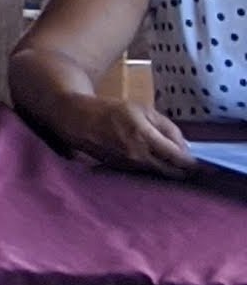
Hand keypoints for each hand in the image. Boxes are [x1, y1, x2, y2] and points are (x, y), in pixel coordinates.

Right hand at [60, 90, 198, 178]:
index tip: (206, 165)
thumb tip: (183, 147)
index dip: (195, 164)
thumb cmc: (111, 110)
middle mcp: (138, 156)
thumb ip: (167, 127)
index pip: (179, 158)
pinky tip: (157, 164)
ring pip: (161, 175)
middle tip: (194, 166)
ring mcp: (130, 167)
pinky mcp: (123, 172)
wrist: (78, 121)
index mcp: (144, 137)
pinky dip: (156, 171)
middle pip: (173, 172)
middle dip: (185, 170)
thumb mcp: (142, 109)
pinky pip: (147, 175)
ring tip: (176, 163)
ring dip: (171, 171)